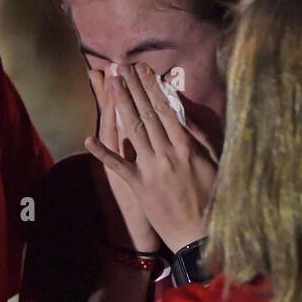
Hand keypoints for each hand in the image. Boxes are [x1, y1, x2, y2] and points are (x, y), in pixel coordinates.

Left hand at [85, 64, 218, 253]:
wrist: (199, 234)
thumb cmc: (211, 199)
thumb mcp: (213, 163)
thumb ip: (199, 138)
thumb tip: (185, 115)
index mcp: (187, 146)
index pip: (166, 109)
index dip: (152, 87)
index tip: (143, 70)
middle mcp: (168, 153)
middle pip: (147, 114)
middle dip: (133, 88)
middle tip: (120, 67)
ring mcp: (152, 169)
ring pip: (133, 130)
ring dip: (120, 104)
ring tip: (110, 83)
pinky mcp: (139, 187)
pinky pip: (118, 166)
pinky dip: (103, 153)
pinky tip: (88, 138)